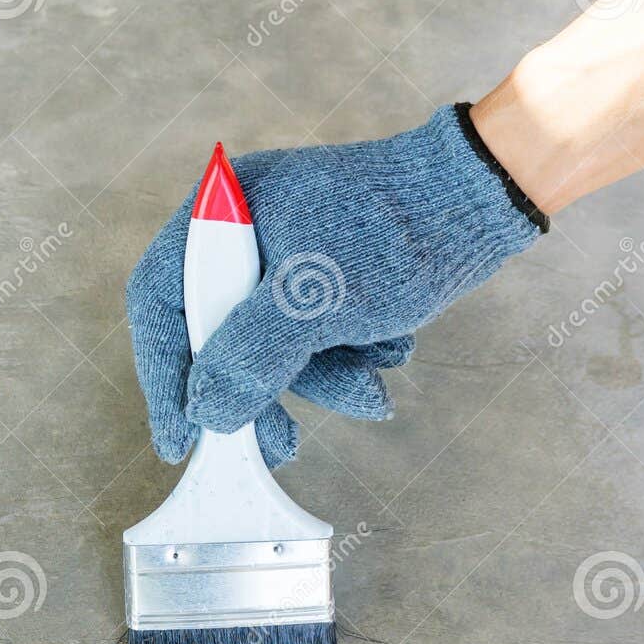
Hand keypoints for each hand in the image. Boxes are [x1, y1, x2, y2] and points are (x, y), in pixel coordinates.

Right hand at [127, 104, 545, 467]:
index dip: (163, 376)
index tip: (179, 439)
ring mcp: (283, 250)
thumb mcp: (317, 300)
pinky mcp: (323, 270)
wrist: (483, 197)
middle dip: (258, 393)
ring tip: (370, 390)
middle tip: (280, 446)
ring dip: (318, 379)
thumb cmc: (399, 231)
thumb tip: (208, 411)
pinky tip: (386, 352)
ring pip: (270, 342)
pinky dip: (342, 356)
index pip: (160, 302)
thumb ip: (253, 354)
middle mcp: (242, 230)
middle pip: (215, 332)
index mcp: (221, 214)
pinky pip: (309, 332)